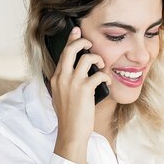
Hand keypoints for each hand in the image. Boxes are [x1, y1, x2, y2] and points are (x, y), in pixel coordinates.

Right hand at [51, 26, 109, 163]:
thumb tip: (79, 71)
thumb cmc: (69, 116)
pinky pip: (99, 74)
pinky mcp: (85, 90)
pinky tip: (107, 81)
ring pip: (87, 58)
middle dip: (82, 41)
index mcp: (56, 78)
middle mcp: (62, 77)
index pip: (63, 54)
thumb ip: (66, 82)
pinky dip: (106, 76)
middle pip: (71, 49)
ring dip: (98, 59)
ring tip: (102, 66)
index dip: (70, 40)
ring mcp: (73, 83)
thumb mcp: (61, 96)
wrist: (70, 132)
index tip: (76, 31)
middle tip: (91, 43)